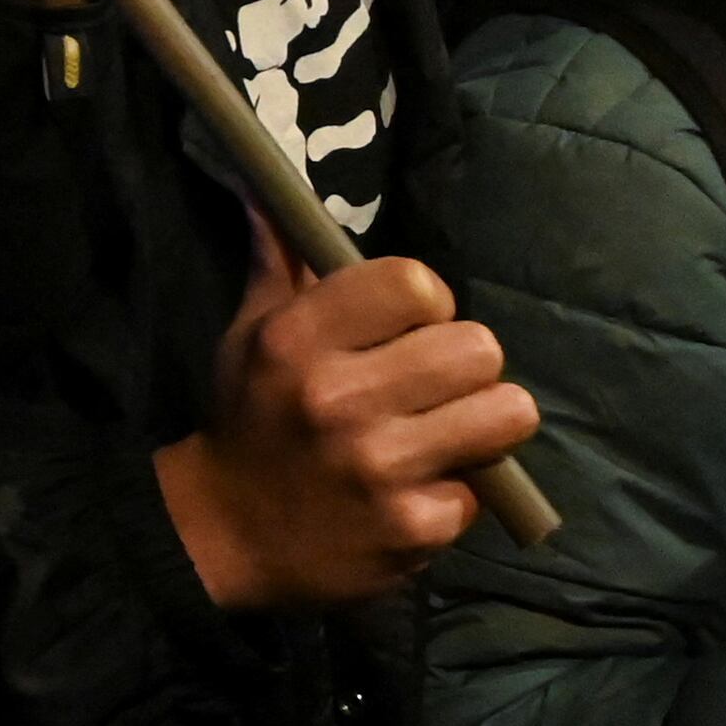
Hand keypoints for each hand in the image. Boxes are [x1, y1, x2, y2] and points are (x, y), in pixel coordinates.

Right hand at [157, 222, 537, 609]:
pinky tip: (413, 493)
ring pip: (505, 413)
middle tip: (433, 387)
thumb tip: (272, 193)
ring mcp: (379, 467)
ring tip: (445, 435)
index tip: (409, 328)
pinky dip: (454, 495)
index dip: (426, 303)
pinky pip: (481, 490)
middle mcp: (338, 398)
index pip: (415, 283)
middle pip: (477, 347)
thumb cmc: (249, 419)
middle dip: (464, 366)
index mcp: (297, 339)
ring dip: (483, 425)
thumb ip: (279, 263)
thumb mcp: (250, 335)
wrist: (221, 533)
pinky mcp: (412, 528)